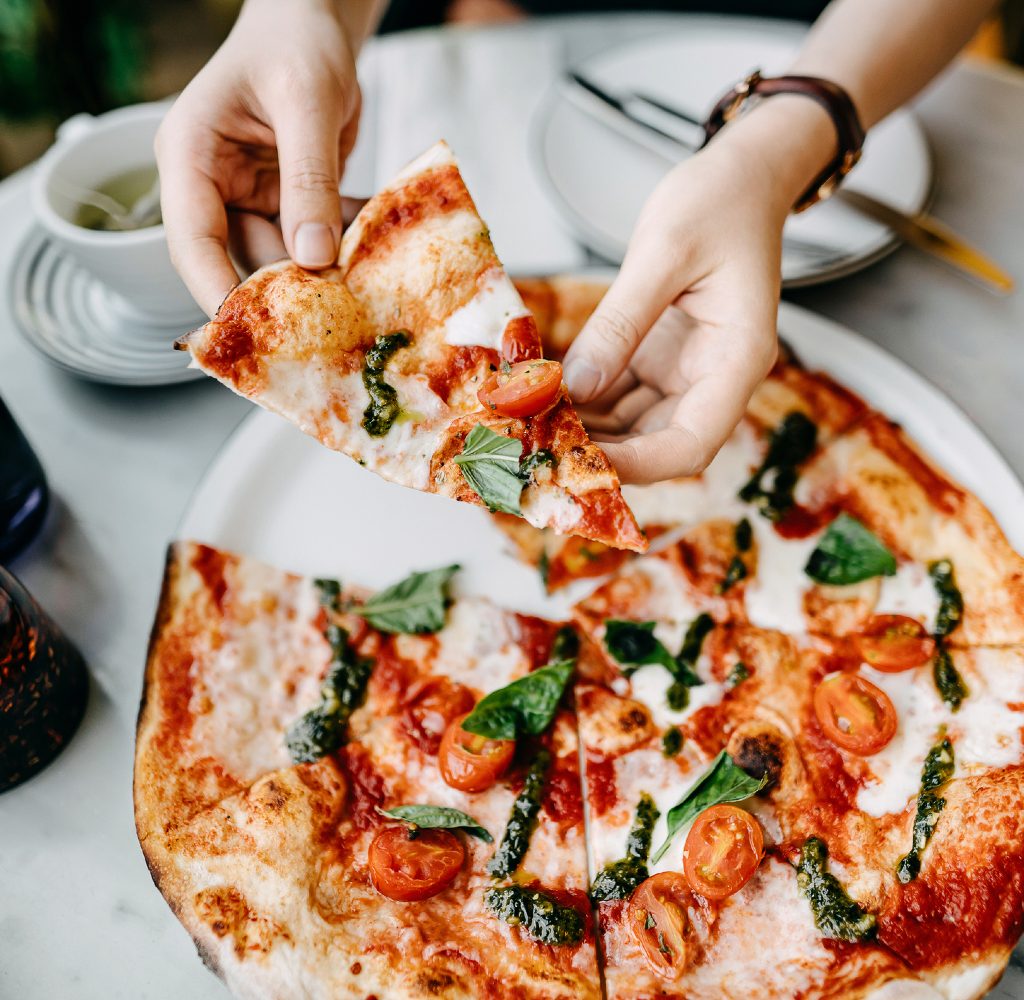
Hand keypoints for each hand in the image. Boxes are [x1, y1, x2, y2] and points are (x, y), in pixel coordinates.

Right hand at [155, 0, 360, 315]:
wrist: (315, 23)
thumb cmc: (297, 42)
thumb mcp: (307, 102)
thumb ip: (309, 178)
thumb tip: (312, 255)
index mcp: (191, 156)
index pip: (193, 240)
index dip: (218, 291)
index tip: (252, 333)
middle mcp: (212, 186)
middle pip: (242, 261)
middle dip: (289, 292)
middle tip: (339, 319)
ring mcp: (250, 199)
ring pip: (284, 260)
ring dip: (326, 273)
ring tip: (370, 284)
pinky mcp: (286, 206)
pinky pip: (313, 244)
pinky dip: (344, 249)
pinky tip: (378, 252)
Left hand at [563, 99, 834, 483]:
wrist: (741, 179)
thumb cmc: (719, 202)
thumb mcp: (664, 252)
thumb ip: (620, 322)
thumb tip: (575, 386)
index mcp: (738, 360)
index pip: (692, 443)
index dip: (637, 465)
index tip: (580, 463)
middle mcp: (714, 379)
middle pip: (657, 445)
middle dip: (600, 452)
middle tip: (535, 444)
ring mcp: (685, 374)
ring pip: (632, 427)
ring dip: (585, 431)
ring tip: (529, 424)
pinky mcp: (659, 361)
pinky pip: (619, 396)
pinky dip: (584, 401)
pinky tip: (542, 396)